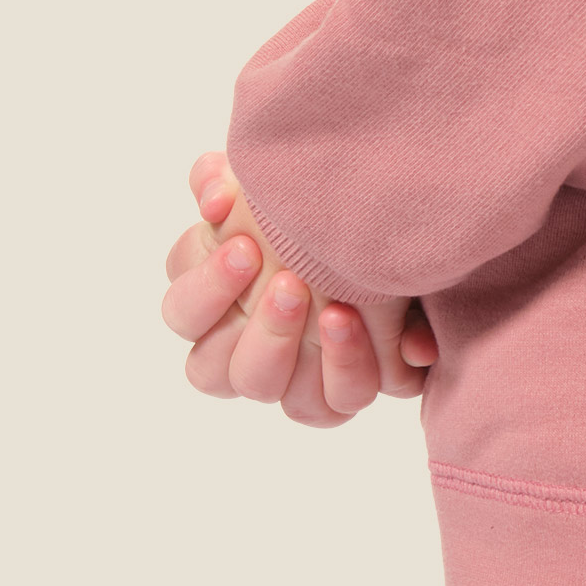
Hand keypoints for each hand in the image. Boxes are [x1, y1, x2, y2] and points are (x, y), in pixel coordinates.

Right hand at [162, 153, 436, 425]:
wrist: (402, 235)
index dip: (205, 284)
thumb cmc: (326, 208)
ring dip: (282, 346)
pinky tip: (353, 321)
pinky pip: (325, 405)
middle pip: (205, 368)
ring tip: (325, 304)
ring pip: (258, 387)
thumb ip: (233, 181)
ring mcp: (285, 377)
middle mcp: (241, 348)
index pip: (182, 310)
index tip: (241, 242)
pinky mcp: (332, 395)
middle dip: (241, 318)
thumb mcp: (282, 183)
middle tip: (280, 274)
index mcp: (217, 299)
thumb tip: (213, 193)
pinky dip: (342, 368)